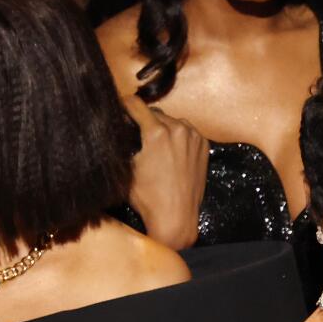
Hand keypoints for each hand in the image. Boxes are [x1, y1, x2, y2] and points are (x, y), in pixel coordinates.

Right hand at [125, 97, 207, 250]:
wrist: (176, 217)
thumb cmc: (148, 197)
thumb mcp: (127, 167)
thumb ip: (123, 142)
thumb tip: (118, 125)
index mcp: (157, 133)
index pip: (136, 105)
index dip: (124, 104)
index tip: (118, 104)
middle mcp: (179, 130)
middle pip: (155, 114)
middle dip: (143, 119)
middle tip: (133, 129)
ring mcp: (194, 137)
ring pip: (172, 121)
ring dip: (162, 127)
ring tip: (153, 142)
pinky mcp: (204, 146)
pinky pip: (187, 132)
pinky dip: (177, 135)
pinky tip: (170, 149)